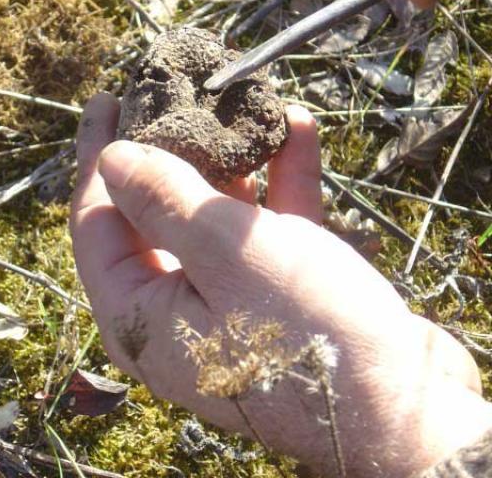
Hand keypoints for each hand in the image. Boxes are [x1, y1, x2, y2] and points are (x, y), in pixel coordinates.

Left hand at [70, 93, 491, 476]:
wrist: (406, 409)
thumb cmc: (304, 331)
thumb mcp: (226, 252)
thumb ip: (163, 201)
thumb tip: (110, 158)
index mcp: (138, 313)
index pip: (95, 222)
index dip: (97, 157)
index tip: (108, 100)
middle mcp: (173, 308)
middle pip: (152, 213)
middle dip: (168, 150)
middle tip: (172, 94)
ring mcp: (224, 298)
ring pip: (212, 215)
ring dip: (231, 160)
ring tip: (237, 103)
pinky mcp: (275, 291)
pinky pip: (265, 228)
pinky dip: (279, 182)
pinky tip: (297, 129)